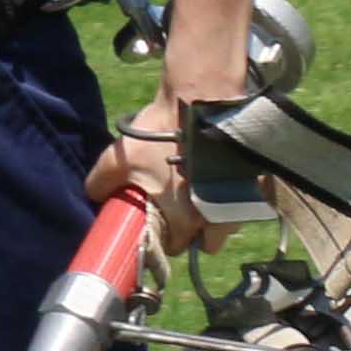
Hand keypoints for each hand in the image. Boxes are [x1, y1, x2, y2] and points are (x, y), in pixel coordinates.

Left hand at [84, 76, 245, 253]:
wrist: (199, 102)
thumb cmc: (159, 136)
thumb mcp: (117, 160)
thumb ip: (100, 184)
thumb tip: (95, 197)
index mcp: (184, 221)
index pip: (174, 248)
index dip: (164, 240)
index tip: (158, 226)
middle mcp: (216, 218)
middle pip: (203, 240)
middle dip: (189, 231)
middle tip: (177, 210)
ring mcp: (240, 202)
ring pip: (225, 225)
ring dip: (214, 218)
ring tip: (199, 196)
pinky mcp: (255, 184)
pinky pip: (244, 204)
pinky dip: (233, 198)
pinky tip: (217, 181)